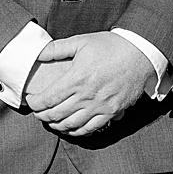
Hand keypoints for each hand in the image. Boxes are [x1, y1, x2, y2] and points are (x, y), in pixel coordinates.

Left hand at [23, 32, 154, 135]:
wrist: (141, 53)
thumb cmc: (111, 46)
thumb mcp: (82, 41)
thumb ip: (57, 48)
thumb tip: (38, 53)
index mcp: (76, 78)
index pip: (47, 99)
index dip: (35, 104)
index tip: (31, 102)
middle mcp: (86, 96)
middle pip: (56, 114)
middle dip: (42, 116)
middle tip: (38, 113)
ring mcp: (99, 106)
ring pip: (71, 125)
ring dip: (57, 126)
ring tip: (51, 122)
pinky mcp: (111, 112)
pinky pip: (90, 129)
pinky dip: (77, 132)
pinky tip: (70, 129)